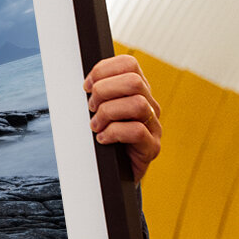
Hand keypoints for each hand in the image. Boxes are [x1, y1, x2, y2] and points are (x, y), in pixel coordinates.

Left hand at [84, 54, 161, 182]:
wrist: (113, 174)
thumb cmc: (103, 138)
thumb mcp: (98, 111)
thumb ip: (97, 94)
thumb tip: (85, 84)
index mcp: (137, 91)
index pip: (129, 64)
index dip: (103, 70)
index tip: (86, 86)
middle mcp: (150, 105)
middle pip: (133, 81)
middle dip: (104, 91)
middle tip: (91, 108)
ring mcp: (154, 126)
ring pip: (137, 104)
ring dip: (108, 113)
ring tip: (96, 126)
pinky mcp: (152, 147)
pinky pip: (137, 131)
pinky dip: (113, 133)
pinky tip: (102, 139)